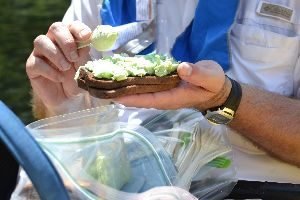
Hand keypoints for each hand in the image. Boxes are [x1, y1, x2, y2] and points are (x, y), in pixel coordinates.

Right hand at [26, 20, 91, 108]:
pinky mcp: (32, 66)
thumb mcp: (85, 69)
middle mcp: (54, 41)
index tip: (85, 37)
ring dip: (56, 55)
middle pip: (55, 28)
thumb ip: (85, 55)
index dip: (78, 29)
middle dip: (66, 41)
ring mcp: (41, 52)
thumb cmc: (78, 80)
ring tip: (66, 68)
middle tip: (74, 57)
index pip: (72, 26)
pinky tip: (59, 78)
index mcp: (70, 38)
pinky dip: (50, 71)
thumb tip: (87, 40)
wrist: (68, 99)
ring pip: (41, 41)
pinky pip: (36, 62)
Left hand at [115, 60, 230, 110]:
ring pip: (139, 92)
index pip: (147, 100)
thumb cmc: (212, 84)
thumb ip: (197, 74)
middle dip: (121, 93)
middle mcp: (163, 98)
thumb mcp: (210, 78)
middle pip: (138, 98)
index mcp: (172, 98)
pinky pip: (144, 84)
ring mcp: (161, 93)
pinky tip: (122, 73)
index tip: (113, 96)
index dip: (130, 99)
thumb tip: (182, 68)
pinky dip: (133, 80)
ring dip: (124, 87)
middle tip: (102, 85)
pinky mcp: (162, 86)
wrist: (215, 89)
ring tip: (106, 79)